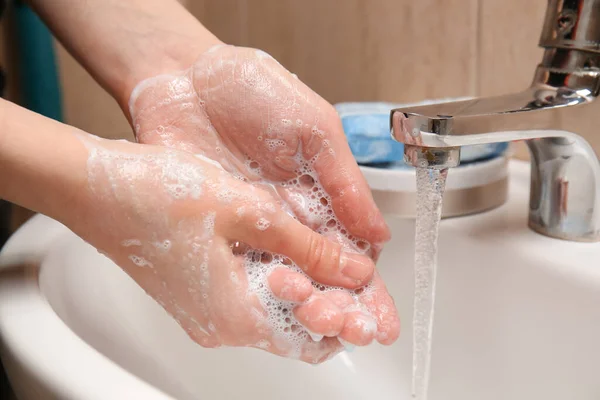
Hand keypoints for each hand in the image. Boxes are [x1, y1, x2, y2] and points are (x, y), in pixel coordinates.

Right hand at [77, 137, 395, 362]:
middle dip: (331, 300)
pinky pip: (251, 291)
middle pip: (295, 325)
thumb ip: (310, 248)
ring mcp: (207, 307)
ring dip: (308, 284)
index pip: (310, 340)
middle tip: (354, 272)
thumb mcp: (249, 214)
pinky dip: (280, 274)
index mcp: (234, 315)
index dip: (346, 317)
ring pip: (276, 306)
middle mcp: (220, 322)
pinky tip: (293, 247)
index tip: (369, 297)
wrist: (94, 186)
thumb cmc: (156, 195)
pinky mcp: (200, 287)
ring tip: (330, 254)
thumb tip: (355, 270)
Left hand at [127, 44, 400, 351]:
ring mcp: (252, 230)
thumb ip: (344, 182)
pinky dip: (256, 297)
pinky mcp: (216, 231)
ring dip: (303, 309)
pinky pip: (239, 273)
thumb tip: (380, 235)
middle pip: (322, 279)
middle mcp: (290, 222)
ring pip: (284, 284)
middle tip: (352, 331)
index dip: (369, 291)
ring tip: (318, 325)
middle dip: (341, 310)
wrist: (185, 78)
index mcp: (322, 197)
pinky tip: (270, 316)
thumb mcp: (313, 130)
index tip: (381, 322)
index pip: (354, 256)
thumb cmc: (252, 91)